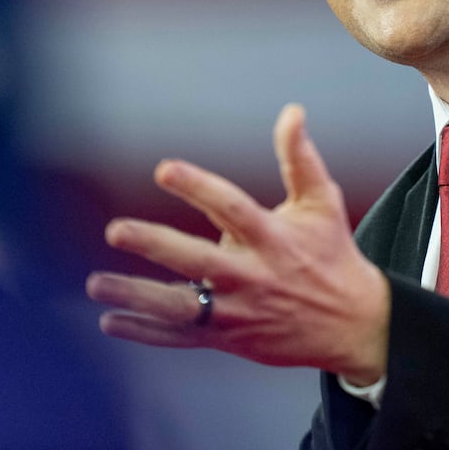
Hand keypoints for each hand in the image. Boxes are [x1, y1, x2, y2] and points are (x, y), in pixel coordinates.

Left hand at [85, 103, 389, 381]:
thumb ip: (300, 158)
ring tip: (95, 283)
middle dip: (155, 245)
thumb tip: (292, 110)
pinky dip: (145, 332)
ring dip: (136, 296)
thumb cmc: (332, 254)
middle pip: (198, 261)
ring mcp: (239, 312)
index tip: (164, 169)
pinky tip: (108, 321)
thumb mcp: (322, 203)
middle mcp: (253, 276)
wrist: (353, 326)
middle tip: (116, 230)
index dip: (197, 187)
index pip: (231, 208)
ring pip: (181, 307)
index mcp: (273, 238)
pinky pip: (181, 337)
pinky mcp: (230, 338)